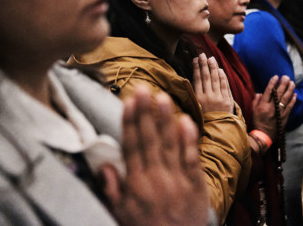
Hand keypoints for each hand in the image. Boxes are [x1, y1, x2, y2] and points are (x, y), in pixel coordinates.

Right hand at [100, 86, 207, 225]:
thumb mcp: (121, 214)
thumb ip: (112, 189)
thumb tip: (106, 165)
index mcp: (137, 183)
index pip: (131, 146)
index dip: (129, 122)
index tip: (128, 102)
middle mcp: (156, 177)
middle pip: (149, 139)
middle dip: (145, 113)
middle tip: (143, 88)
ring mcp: (178, 180)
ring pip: (171, 144)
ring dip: (166, 119)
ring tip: (162, 97)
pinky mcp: (196, 184)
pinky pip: (193, 159)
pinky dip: (190, 140)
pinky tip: (187, 121)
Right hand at [193, 53, 233, 113]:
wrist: (217, 130)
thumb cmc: (204, 119)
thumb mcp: (196, 107)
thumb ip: (196, 94)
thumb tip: (196, 77)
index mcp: (199, 99)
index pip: (197, 79)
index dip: (196, 68)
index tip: (195, 59)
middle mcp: (209, 98)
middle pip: (207, 77)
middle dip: (204, 64)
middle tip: (202, 54)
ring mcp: (219, 99)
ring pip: (216, 79)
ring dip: (214, 67)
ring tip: (211, 58)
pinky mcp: (228, 101)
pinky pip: (225, 86)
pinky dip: (223, 77)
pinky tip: (220, 69)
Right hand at [252, 75, 295, 140]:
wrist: (263, 136)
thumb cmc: (256, 122)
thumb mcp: (253, 111)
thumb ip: (256, 100)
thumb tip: (260, 93)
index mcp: (262, 106)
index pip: (268, 91)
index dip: (272, 83)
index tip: (276, 76)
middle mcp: (271, 108)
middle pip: (279, 93)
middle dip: (283, 84)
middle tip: (286, 77)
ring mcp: (278, 113)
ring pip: (285, 99)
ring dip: (290, 90)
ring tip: (292, 83)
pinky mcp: (284, 117)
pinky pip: (290, 107)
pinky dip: (293, 100)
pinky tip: (295, 94)